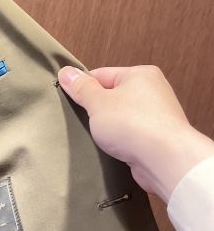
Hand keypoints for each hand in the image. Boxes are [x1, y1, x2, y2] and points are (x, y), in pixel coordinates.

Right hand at [57, 64, 213, 202]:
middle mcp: (152, 91)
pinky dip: (120, 140)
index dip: (82, 87)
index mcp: (140, 74)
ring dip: (107, 127)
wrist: (164, 159)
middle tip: (80, 121)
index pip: (102, 74)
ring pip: (121, 117)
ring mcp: (156, 115)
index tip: (67, 99)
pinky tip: (111, 148)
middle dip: (95, 109)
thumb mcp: (98, 102)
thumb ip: (81, 88)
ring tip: (95, 137)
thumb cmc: (133, 124)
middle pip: (112, 96)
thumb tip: (66, 72)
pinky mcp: (156, 137)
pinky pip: (131, 134)